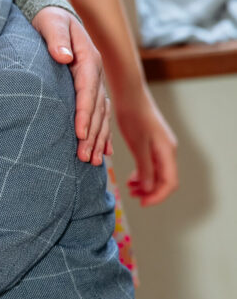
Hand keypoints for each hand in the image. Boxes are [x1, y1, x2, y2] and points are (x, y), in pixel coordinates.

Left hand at [31, 7, 111, 164]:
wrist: (55, 15)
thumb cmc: (50, 19)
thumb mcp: (51, 23)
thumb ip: (56, 38)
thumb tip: (64, 56)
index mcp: (88, 58)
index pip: (87, 90)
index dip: (84, 112)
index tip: (80, 133)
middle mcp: (95, 72)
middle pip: (97, 108)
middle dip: (92, 134)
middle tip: (84, 157)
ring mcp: (94, 81)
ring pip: (100, 114)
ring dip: (98, 139)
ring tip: (92, 161)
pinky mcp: (89, 88)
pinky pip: (99, 113)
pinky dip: (103, 133)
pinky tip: (104, 152)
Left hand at [114, 87, 177, 205]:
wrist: (129, 94)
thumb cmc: (132, 117)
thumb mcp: (137, 145)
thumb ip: (144, 167)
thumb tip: (149, 189)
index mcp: (166, 151)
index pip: (169, 182)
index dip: (157, 196)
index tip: (141, 203)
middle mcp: (167, 150)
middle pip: (165, 180)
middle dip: (150, 191)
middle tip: (132, 196)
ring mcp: (161, 146)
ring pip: (158, 173)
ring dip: (146, 184)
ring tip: (129, 188)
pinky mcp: (153, 143)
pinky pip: (152, 164)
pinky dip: (143, 173)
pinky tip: (131, 177)